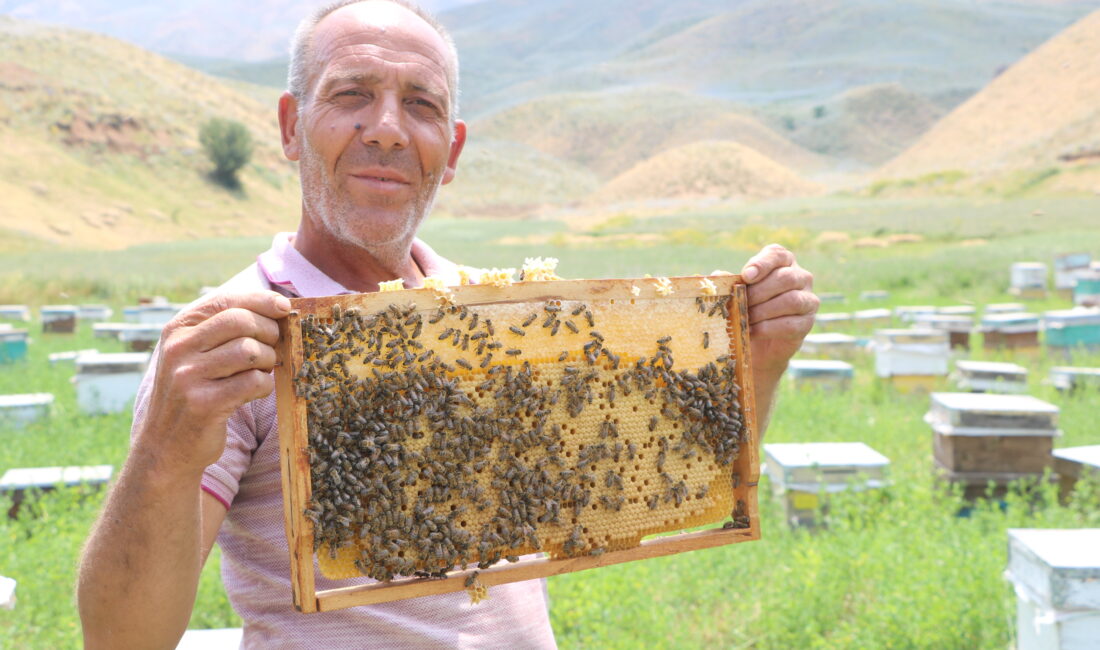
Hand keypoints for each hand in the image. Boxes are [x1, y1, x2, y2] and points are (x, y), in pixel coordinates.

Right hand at [132, 291, 291, 477]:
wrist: (166, 447)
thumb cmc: (194, 393)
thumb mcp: (196, 354)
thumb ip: (225, 329)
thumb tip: (277, 307)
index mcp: (177, 329)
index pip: (225, 300)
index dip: (261, 300)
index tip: (284, 307)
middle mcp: (178, 348)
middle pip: (241, 321)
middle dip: (268, 332)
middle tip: (273, 349)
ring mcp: (187, 376)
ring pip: (249, 350)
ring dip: (267, 361)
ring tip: (260, 371)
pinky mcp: (203, 404)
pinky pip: (253, 382)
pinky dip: (264, 385)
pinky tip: (254, 392)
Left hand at [740, 244, 817, 378]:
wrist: (758, 344)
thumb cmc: (745, 309)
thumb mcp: (734, 293)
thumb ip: (727, 282)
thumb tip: (716, 275)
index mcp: (782, 262)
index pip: (777, 254)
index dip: (762, 263)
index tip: (746, 275)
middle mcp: (800, 277)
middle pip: (785, 278)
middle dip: (759, 292)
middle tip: (740, 303)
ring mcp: (808, 300)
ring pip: (791, 300)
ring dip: (763, 311)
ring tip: (745, 319)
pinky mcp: (806, 323)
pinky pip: (791, 323)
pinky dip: (768, 328)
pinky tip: (752, 331)